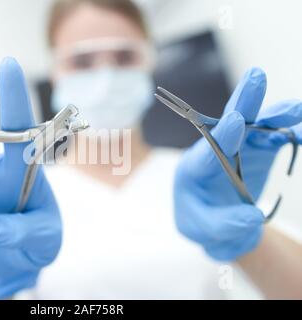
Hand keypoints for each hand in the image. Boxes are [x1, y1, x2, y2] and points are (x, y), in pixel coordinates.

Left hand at [174, 68, 301, 260]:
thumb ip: (225, 225)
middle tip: (256, 76)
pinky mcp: (256, 151)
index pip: (208, 151)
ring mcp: (238, 148)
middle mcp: (215, 151)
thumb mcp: (206, 230)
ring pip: (257, 127)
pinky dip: (290, 134)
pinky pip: (275, 139)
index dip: (223, 136)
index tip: (237, 120)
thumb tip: (253, 217)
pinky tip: (301, 131)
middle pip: (228, 124)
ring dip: (275, 117)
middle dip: (243, 102)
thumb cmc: (202, 222)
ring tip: (296, 109)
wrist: (215, 221)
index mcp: (194, 170)